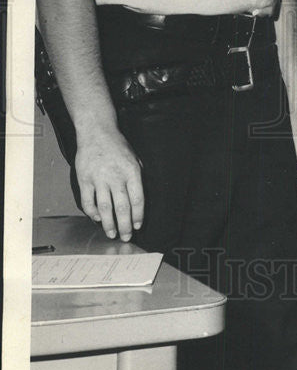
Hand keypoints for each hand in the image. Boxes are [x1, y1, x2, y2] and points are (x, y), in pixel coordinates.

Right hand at [73, 123, 143, 241]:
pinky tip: (97, 219)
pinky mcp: (84, 180)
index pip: (138, 199)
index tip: (138, 225)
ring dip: (109, 224)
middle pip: (122, 208)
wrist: (97, 132)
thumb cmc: (118, 146)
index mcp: (131, 172)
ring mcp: (99, 179)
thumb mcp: (135, 159)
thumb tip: (138, 201)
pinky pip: (88, 202)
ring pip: (105, 208)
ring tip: (112, 234)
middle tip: (126, 236)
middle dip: (125, 226)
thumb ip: (137, 178)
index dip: (138, 215)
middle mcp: (116, 177)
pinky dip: (92, 213)